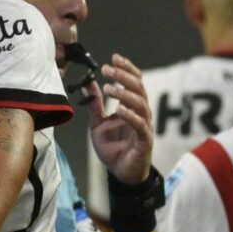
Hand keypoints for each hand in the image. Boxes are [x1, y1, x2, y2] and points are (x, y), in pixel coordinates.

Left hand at [88, 53, 152, 183]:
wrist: (120, 172)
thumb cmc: (113, 147)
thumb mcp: (97, 123)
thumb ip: (95, 104)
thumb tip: (88, 83)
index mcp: (132, 106)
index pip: (134, 81)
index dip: (126, 68)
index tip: (113, 58)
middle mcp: (141, 113)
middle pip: (138, 88)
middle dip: (123, 76)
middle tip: (108, 69)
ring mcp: (144, 126)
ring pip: (141, 104)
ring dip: (125, 94)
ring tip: (110, 88)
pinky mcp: (144, 140)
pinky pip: (140, 125)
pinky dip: (131, 116)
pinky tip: (120, 109)